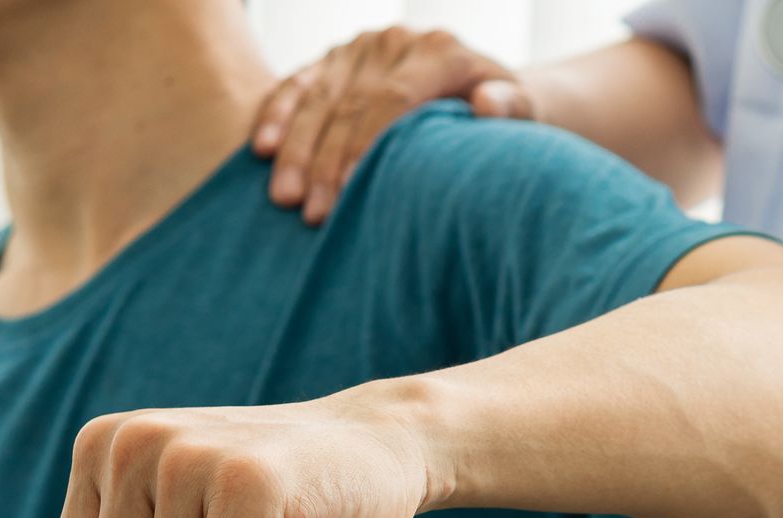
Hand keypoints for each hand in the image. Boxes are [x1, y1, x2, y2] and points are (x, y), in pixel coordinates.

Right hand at [251, 27, 531, 223]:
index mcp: (442, 51)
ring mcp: (359, 48)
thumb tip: (486, 105)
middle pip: (351, 103)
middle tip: (311, 212)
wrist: (484, 94)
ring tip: (283, 197)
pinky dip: (276, 116)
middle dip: (326, 160)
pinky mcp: (332, 60)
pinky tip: (261, 150)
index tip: (351, 189)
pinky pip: (297, 85)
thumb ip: (510, 108)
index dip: (367, 144)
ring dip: (296, 149)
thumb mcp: (522, 113)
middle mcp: (396, 41)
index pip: (394, 98)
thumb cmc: (502, 120)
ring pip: (319, 98)